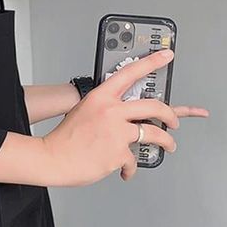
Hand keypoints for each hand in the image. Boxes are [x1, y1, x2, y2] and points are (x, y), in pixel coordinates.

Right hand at [42, 49, 207, 185]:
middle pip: (154, 106)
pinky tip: (126, 170)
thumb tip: (126, 116)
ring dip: (166, 142)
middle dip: (171, 115)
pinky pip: (134, 160)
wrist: (53, 158)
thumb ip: (105, 110)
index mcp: (101, 97)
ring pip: (155, 134)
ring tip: (168, 146)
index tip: (166, 55)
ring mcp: (117, 132)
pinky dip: (130, 168)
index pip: (130, 73)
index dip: (151, 62)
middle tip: (173, 121)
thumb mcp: (83, 111)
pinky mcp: (119, 153)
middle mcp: (111, 111)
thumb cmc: (65, 139)